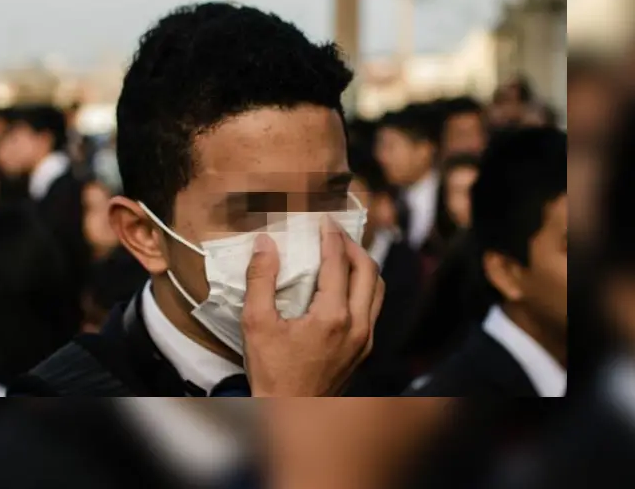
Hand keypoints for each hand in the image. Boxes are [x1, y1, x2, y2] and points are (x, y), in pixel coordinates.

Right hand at [241, 215, 384, 396]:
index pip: (338, 262)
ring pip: (378, 289)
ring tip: (344, 253)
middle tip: (334, 232)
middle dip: (352, 245)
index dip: (331, 236)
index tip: (323, 220)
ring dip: (363, 265)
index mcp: (332, 316)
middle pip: (368, 270)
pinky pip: (374, 307)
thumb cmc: (272, 373)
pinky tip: (345, 285)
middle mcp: (357, 326)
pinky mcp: (364, 349)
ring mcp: (365, 339)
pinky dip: (364, 286)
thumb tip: (265, 243)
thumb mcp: (257, 323)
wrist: (291, 414)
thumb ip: (261, 279)